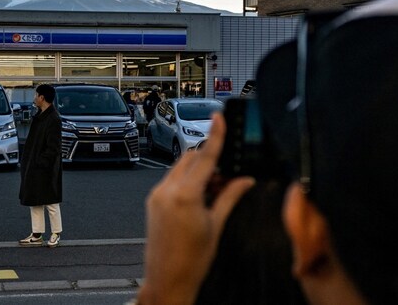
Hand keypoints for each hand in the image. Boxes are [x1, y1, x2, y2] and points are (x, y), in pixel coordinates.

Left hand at [137, 113, 254, 304]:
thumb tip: (244, 181)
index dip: (215, 135)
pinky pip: (171, 180)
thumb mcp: (216, 225)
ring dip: (198, 171)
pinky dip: (187, 181)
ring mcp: (157, 196)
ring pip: (180, 168)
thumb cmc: (191, 261)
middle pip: (191, 158)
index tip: (218, 118)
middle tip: (228, 175)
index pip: (205, 157)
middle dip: (209, 160)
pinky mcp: (153, 201)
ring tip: (215, 191)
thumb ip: (230, 196)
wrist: (167, 280)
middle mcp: (167, 192)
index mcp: (185, 196)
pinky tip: (200, 197)